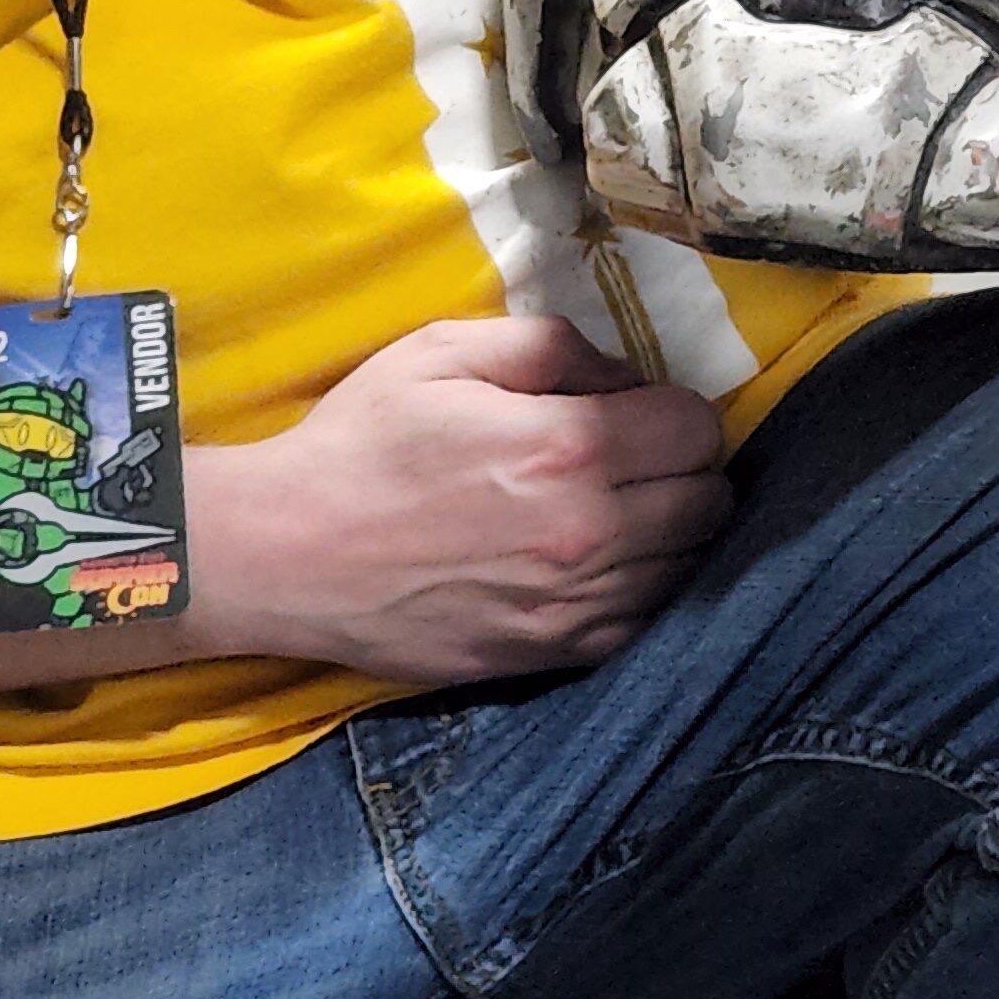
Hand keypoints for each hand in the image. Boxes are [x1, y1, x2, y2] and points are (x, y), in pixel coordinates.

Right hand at [217, 316, 730, 688]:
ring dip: (663, 530)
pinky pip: (647, 619)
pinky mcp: (556, 654)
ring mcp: (577, 604)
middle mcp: (591, 532)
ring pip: (689, 563)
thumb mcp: (439, 352)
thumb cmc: (359, 443)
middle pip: (711, 499)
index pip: (698, 428)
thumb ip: (548, 344)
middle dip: (679, 468)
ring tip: (605, 510)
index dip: (669, 410)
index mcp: (567, 447)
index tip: (629, 411)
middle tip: (624, 458)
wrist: (288, 554)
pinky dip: (636, 587)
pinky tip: (587, 562)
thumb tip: (621, 375)